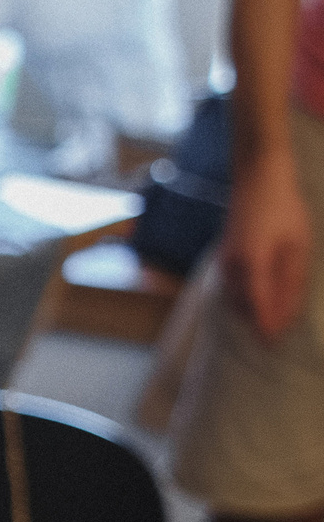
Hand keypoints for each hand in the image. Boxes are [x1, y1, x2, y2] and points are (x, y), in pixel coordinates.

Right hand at [222, 149, 314, 341]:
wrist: (258, 176)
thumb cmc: (284, 208)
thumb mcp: (297, 246)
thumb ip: (291, 282)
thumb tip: (287, 314)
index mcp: (252, 266)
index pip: (258, 307)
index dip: (266, 328)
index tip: (273, 345)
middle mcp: (231, 268)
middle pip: (242, 307)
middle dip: (257, 321)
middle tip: (276, 334)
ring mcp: (224, 261)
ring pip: (234, 298)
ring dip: (250, 310)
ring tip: (271, 315)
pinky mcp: (224, 255)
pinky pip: (231, 286)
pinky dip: (244, 296)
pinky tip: (260, 294)